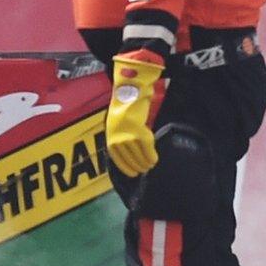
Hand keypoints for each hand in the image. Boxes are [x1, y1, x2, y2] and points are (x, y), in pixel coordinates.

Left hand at [105, 50, 165, 175]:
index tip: (131, 174)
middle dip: (137, 166)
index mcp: (111, 136)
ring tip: (150, 166)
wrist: (129, 91)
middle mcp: (118, 138)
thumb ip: (121, 136)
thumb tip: (129, 149)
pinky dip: (151, 156)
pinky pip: (147, 149)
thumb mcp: (117, 123)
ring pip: (138, 156)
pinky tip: (154, 160)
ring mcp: (128, 136)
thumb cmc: (124, 106)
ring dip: (145, 163)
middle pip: (129, 159)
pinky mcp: (140, 133)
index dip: (125, 167)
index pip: (117, 158)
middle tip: (144, 170)